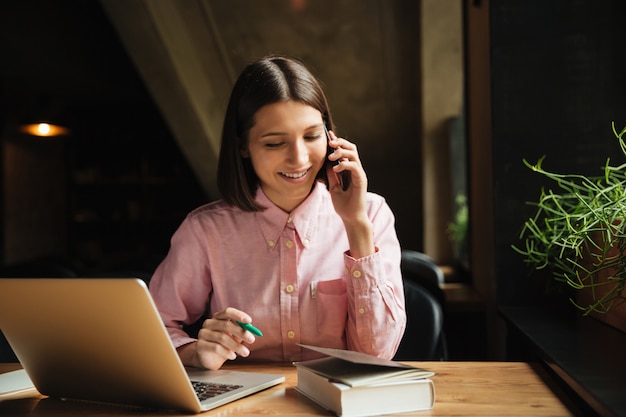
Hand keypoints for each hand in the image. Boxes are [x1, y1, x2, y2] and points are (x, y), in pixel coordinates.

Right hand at [177, 307, 256, 369]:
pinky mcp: (200, 345)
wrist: (209, 358)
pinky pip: (215, 347)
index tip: (249, 321)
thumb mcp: (234, 336)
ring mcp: (203, 333)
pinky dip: (227, 352)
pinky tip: (233, 356)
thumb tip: (251, 329)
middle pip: (226, 324)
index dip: (238, 315)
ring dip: (236, 346)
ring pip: (222, 337)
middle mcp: (209, 323)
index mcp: (218, 317)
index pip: (228, 312)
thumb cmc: (224, 344)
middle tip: (252, 339)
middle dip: (241, 332)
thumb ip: (241, 331)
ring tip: (245, 352)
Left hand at [326, 130, 374, 258]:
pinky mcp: (361, 181)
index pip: (345, 151)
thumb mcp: (333, 187)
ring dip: (341, 152)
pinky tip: (336, 168)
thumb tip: (327, 163)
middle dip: (340, 142)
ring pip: (354, 154)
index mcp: (350, 171)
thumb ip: (331, 175)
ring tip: (331, 156)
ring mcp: (359, 174)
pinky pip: (354, 166)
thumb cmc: (344, 206)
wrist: (351, 219)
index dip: (338, 142)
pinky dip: (344, 164)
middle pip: (352, 148)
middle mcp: (356, 170)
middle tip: (329, 142)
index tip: (328, 135)